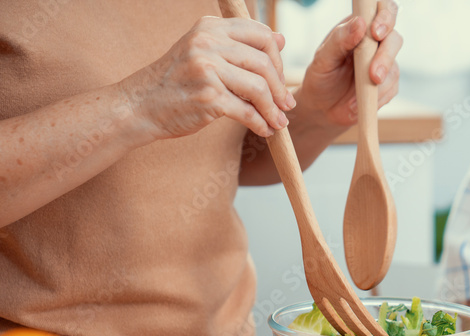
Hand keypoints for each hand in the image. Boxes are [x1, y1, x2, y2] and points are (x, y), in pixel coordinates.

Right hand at [123, 17, 293, 140]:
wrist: (140, 105)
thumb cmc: (177, 82)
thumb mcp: (205, 53)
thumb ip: (240, 46)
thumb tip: (282, 38)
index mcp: (209, 27)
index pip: (261, 34)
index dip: (277, 59)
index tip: (279, 78)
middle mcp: (208, 42)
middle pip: (264, 63)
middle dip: (280, 88)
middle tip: (287, 105)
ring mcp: (207, 68)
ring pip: (259, 88)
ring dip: (274, 110)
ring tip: (278, 122)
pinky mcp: (208, 96)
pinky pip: (247, 112)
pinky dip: (261, 124)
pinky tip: (265, 130)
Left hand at [296, 1, 401, 129]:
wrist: (322, 108)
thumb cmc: (321, 77)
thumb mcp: (323, 58)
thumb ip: (340, 39)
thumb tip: (360, 23)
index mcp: (359, 27)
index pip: (381, 10)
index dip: (385, 16)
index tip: (376, 33)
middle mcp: (375, 43)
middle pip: (394, 39)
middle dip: (386, 57)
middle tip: (374, 76)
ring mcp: (384, 64)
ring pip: (394, 68)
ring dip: (379, 84)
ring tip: (355, 98)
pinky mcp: (388, 85)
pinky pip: (391, 89)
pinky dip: (376, 98)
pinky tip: (357, 104)